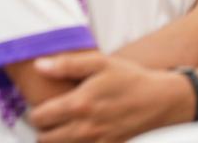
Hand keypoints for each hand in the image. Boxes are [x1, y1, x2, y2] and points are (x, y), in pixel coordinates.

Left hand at [29, 53, 193, 142]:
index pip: (39, 118)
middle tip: (48, 117)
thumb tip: (39, 66)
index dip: (34, 112)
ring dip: (57, 140)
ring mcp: (99, 142)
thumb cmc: (130, 79)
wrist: (163, 100)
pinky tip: (78, 135)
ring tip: (61, 127)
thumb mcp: (99, 63)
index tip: (39, 105)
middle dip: (43, 129)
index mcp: (80, 105)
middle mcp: (87, 129)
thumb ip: (67, 64)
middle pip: (46, 140)